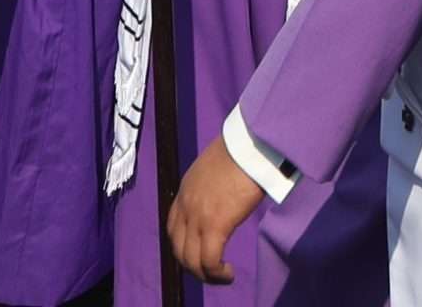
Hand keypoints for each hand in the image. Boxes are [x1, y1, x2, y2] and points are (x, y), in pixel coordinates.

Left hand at [169, 134, 269, 285]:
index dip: (182, 245)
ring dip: (204, 274)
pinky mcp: (215, 226)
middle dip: (191, 265)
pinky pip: (210, 260)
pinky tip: (228, 273)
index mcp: (185, 191)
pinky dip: (216, 272)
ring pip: (191, 259)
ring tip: (221, 277)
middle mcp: (186, 206)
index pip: (173, 227)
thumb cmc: (240, 150)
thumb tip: (225, 194)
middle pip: (178, 247)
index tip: (197, 252)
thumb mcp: (215, 167)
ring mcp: (198, 217)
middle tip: (209, 270)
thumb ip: (212, 184)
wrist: (248, 144)